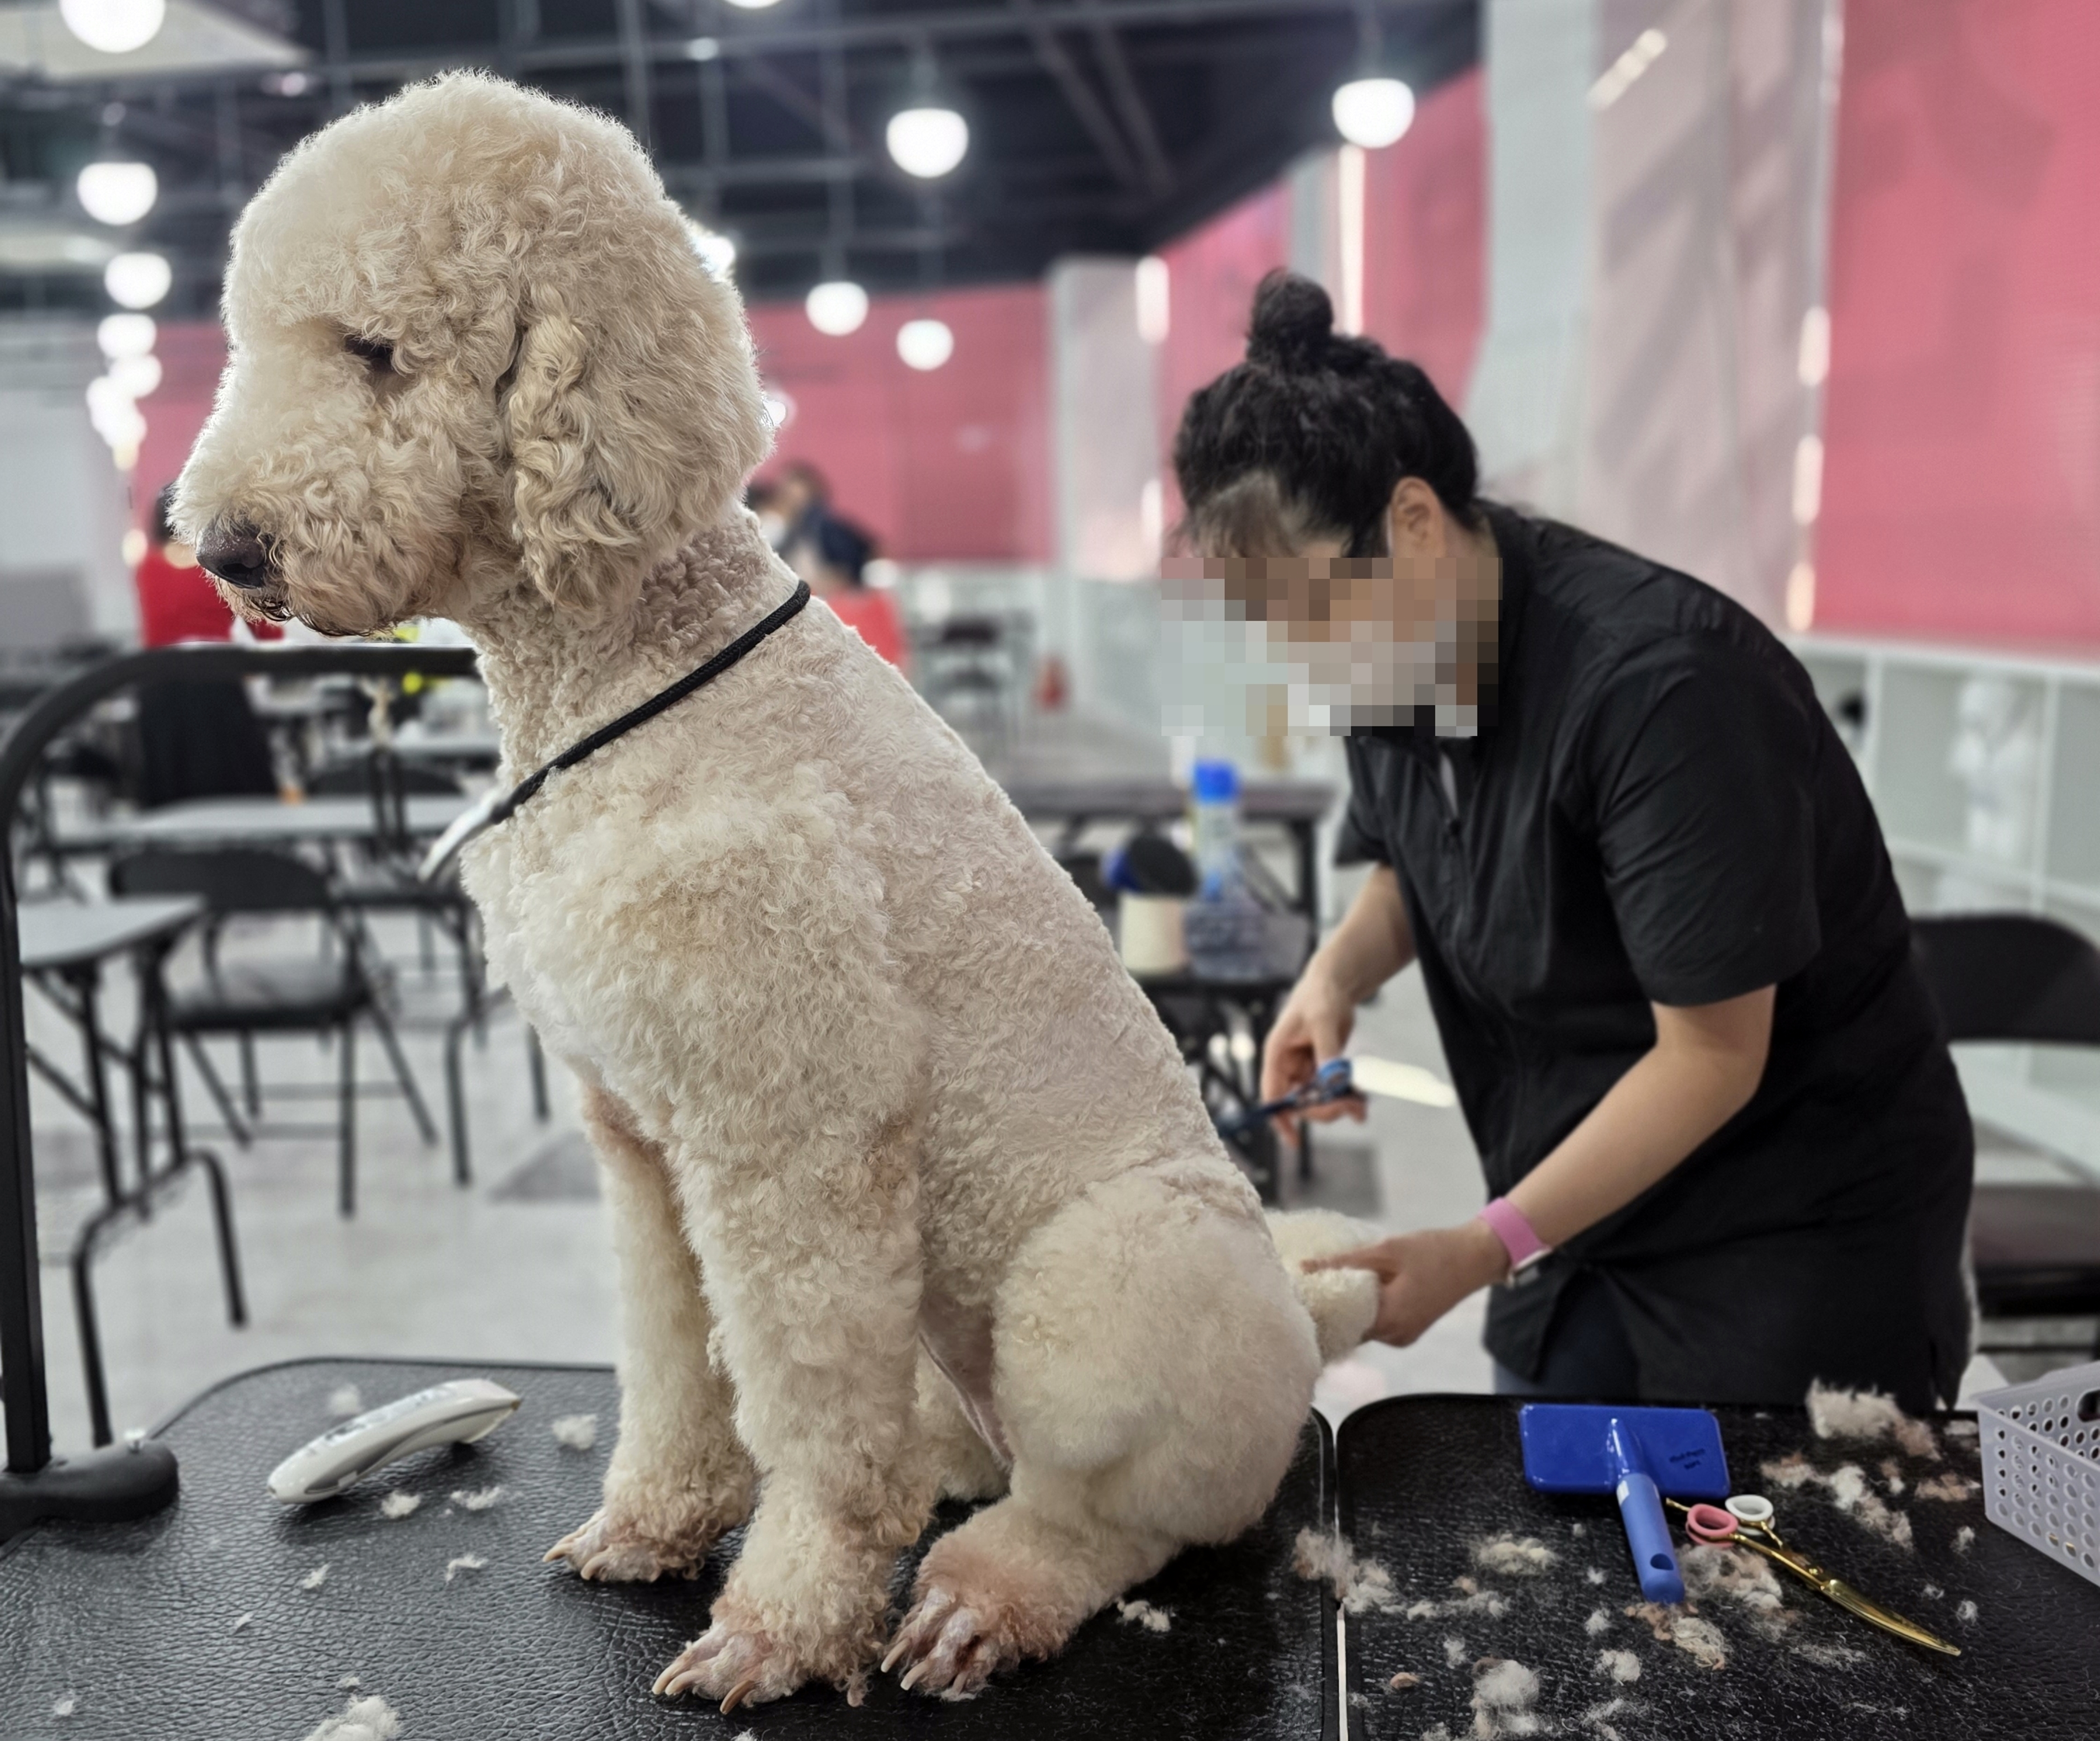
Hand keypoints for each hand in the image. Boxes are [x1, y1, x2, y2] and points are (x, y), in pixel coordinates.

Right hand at [1261, 963, 1366, 1134]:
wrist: (1335, 986)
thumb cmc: (1320, 997)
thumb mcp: (1322, 1021)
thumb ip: (1327, 1051)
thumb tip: (1332, 1080)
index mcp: (1277, 1055)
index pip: (1273, 1094)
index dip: (1281, 1118)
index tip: (1294, 1140)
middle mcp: (1289, 1066)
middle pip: (1300, 1102)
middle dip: (1323, 1109)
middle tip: (1349, 1107)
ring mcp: (1307, 1069)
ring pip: (1319, 1100)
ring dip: (1338, 1107)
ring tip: (1360, 1107)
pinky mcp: (1324, 1068)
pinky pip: (1333, 1092)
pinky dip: (1347, 1099)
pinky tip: (1361, 1104)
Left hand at [1305, 1221, 1508, 1345]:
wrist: (1475, 1257)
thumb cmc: (1433, 1250)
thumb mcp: (1386, 1250)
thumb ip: (1345, 1262)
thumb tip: (1304, 1267)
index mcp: (1390, 1320)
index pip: (1340, 1325)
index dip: (1317, 1310)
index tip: (1296, 1294)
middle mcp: (1395, 1336)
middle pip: (1350, 1328)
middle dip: (1331, 1309)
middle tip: (1307, 1287)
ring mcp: (1404, 1336)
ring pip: (1364, 1326)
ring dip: (1350, 1307)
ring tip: (1328, 1283)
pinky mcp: (1409, 1329)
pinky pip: (1379, 1323)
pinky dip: (1367, 1308)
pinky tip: (1357, 1287)